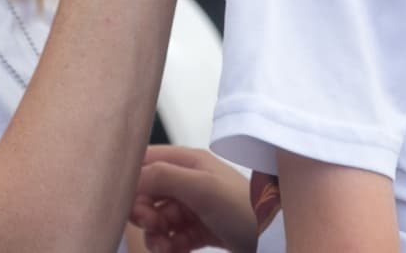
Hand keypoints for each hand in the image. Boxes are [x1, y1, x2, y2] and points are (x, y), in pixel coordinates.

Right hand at [131, 146, 258, 252]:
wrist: (277, 239)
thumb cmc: (243, 208)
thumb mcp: (202, 187)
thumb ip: (163, 176)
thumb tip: (128, 177)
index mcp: (187, 161)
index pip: (146, 162)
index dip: (132, 180)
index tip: (127, 201)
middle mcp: (188, 181)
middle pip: (148, 193)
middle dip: (143, 211)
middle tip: (151, 226)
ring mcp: (194, 208)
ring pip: (158, 218)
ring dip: (154, 234)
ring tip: (162, 247)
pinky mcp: (200, 231)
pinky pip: (172, 237)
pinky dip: (167, 246)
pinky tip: (171, 251)